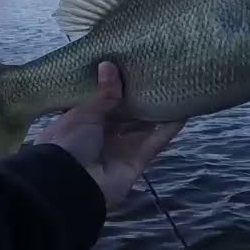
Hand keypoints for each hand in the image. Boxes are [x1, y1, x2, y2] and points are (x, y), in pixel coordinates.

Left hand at [37, 61, 185, 208]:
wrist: (69, 185)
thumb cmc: (67, 143)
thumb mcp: (83, 114)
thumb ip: (103, 94)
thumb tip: (109, 64)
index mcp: (81, 123)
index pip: (100, 103)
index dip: (112, 89)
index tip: (127, 69)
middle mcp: (100, 137)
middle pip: (124, 116)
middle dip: (137, 100)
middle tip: (155, 76)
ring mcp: (119, 151)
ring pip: (142, 128)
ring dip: (156, 113)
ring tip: (173, 90)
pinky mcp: (136, 163)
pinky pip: (154, 143)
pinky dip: (167, 130)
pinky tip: (182, 113)